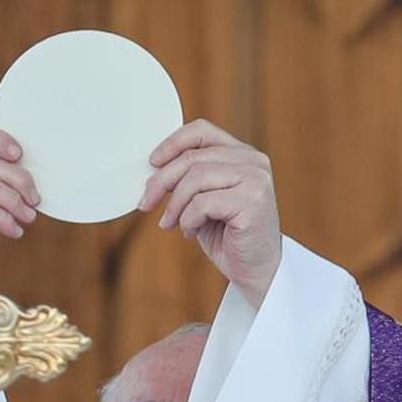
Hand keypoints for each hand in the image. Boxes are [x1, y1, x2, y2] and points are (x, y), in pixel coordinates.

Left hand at [138, 119, 281, 307]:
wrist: (256, 270)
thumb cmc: (228, 234)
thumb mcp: (203, 198)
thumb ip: (188, 178)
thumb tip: (153, 168)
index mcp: (242, 154)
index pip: (201, 131)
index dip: (172, 143)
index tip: (152, 163)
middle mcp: (253, 161)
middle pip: (192, 158)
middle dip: (161, 181)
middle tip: (146, 203)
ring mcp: (256, 179)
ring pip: (195, 178)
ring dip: (175, 204)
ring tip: (171, 223)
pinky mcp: (253, 202)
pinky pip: (203, 203)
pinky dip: (188, 219)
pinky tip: (190, 232)